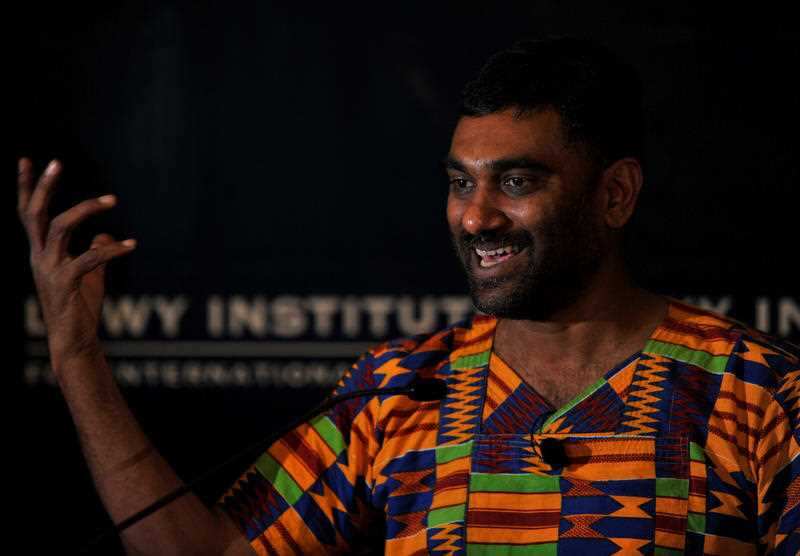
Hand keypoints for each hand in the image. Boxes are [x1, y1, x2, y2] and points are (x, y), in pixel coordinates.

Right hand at [17, 158, 136, 373]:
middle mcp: (39, 257)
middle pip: (34, 213)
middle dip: (44, 186)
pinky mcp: (65, 283)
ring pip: (60, 227)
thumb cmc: (79, 309)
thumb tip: (105, 235)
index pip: (28, 214)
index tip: (27, 159)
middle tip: (57, 162)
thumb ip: (95, 252)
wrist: (74, 342)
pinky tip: (132, 246)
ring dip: (86, 209)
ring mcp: (49, 270)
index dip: (26, 187)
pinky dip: (112, 250)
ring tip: (112, 199)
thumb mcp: (90, 276)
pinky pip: (89, 257)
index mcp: (41, 252)